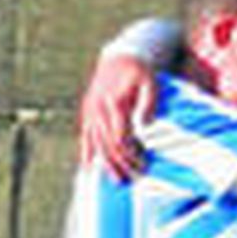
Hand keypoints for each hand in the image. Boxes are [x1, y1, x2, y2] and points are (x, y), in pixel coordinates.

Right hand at [78, 52, 156, 177]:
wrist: (119, 57)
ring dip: (107, 164)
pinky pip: (85, 137)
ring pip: (97, 144)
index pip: (121, 136)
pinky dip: (86, 153)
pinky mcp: (87, 113)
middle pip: (108, 144)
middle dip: (121, 164)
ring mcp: (91, 112)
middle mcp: (99, 109)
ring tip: (117, 180)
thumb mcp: (150, 81)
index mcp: (115, 102)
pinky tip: (88, 168)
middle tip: (133, 179)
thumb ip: (149, 102)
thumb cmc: (139, 71)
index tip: (143, 166)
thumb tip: (145, 125)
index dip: (131, 154)